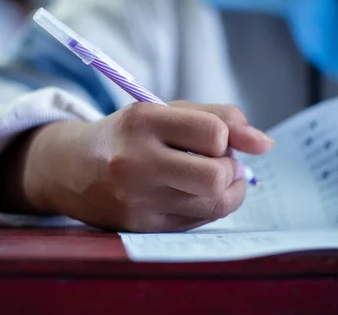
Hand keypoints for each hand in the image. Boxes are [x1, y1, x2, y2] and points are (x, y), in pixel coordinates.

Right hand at [0, 101, 273, 231]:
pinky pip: (198, 221)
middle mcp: (135, 162)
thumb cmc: (128, 134)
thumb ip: (220, 116)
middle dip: (228, 169)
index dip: (226, 137)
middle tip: (216, 162)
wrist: (71, 168)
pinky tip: (187, 193)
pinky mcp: (140, 226)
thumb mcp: (165, 111)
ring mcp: (136, 199)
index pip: (214, 133)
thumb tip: (266, 145)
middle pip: (217, 176)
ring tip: (202, 176)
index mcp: (141, 122)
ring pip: (213, 203)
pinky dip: (205, 206)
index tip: (215, 139)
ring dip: (223, 188)